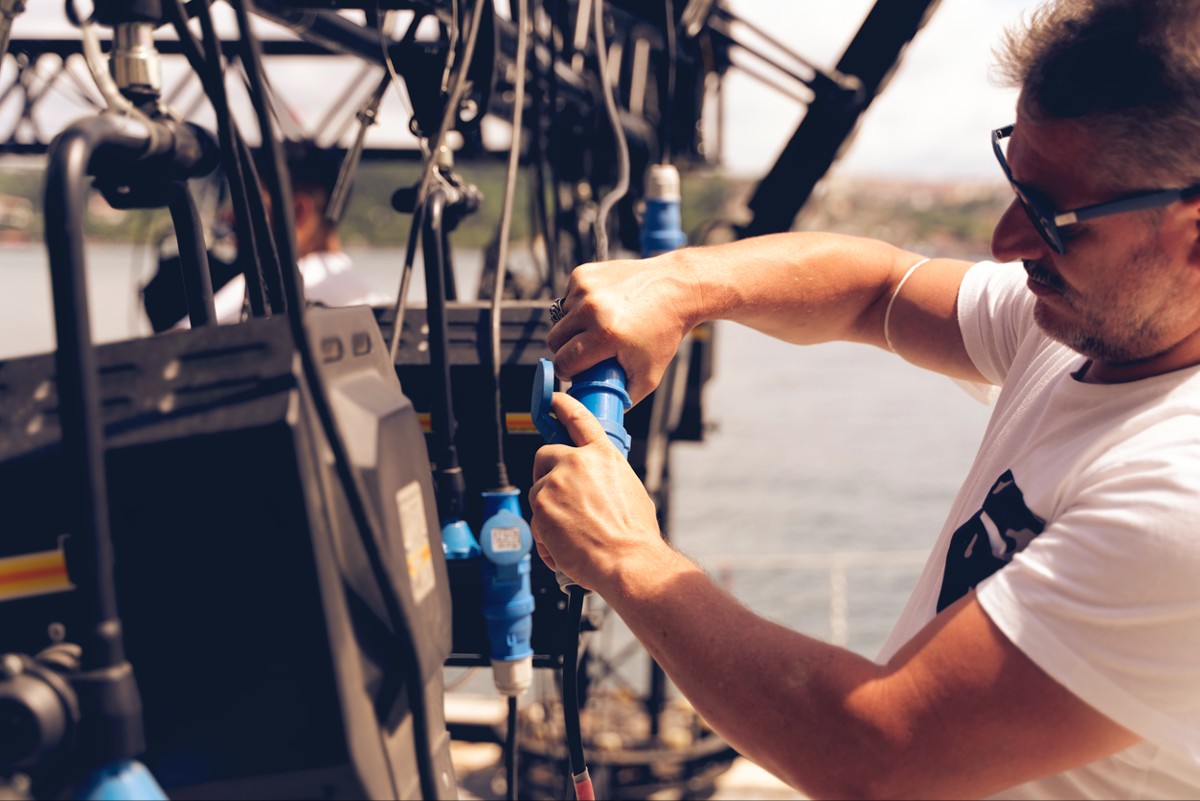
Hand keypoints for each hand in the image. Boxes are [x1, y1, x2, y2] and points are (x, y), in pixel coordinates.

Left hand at [529, 392, 665, 592]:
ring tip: (571, 533)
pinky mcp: (540, 506)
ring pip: (537, 491)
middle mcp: (577, 462)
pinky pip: (535, 519)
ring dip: (547, 511)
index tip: (554, 400)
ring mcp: (555, 482)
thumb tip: (593, 484)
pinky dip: (546, 536)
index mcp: (603, 455)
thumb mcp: (629, 490)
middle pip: (545, 454)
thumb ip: (605, 477)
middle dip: (545, 473)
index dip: (563, 406)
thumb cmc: (634, 534)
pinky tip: (564, 547)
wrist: (627, 560)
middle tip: (556, 496)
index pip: (579, 419)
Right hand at [548, 255, 698, 404]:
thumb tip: (600, 411)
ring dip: (573, 327)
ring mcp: (586, 288)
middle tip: (585, 352)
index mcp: (605, 335)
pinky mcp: (584, 273)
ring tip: (600, 327)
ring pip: (559, 319)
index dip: (568, 372)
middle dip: (566, 350)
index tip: (578, 372)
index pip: (564, 362)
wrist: (676, 288)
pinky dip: (579, 306)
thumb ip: (623, 397)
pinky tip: (602, 308)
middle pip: (554, 340)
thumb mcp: (649, 375)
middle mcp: (591, 308)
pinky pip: (567, 298)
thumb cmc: (664, 333)